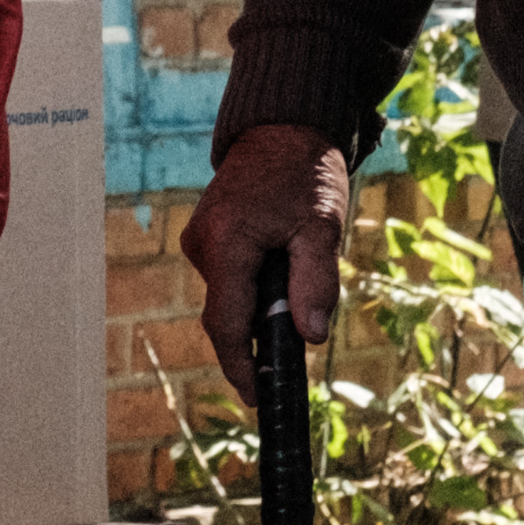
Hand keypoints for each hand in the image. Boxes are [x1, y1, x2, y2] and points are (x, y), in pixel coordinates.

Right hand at [185, 122, 355, 373]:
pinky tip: (283, 263)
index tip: (259, 398)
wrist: (284, 126)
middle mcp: (203, 245)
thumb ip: (315, 282)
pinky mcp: (209, 238)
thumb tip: (311, 337)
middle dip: (262, 333)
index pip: (226, 324)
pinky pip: (230, 278)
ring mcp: (202, 241)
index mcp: (226, 244)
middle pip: (229, 315)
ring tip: (301, 268)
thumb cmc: (305, 172)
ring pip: (232, 297)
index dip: (241, 367)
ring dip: (263, 304)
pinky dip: (255, 285)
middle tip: (302, 332)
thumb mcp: (322, 227)